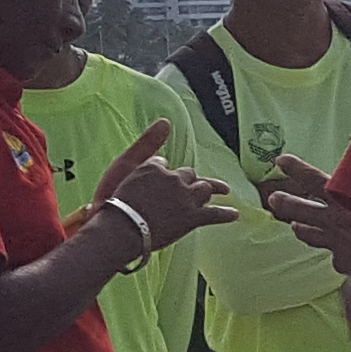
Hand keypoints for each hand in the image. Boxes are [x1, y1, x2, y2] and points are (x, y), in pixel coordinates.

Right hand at [90, 122, 231, 260]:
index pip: (165, 165)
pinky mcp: (192, 219)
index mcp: (156, 167)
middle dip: (189, 181)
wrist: (120, 230)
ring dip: (209, 190)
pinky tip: (235, 214)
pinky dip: (225, 214)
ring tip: (219, 191)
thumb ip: (146, 143)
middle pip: (188, 175)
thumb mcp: (124, 166)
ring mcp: (185, 199)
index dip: (163, 173)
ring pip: (203, 189)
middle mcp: (175, 179)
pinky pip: (214, 214)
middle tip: (190, 189)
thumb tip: (166, 121)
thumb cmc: (115, 202)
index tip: (160, 182)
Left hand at [258, 155, 350, 272]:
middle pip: (304, 210)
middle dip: (288, 204)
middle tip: (274, 199)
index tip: (281, 160)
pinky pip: (338, 260)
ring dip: (304, 230)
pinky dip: (337, 258)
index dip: (297, 169)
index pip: (313, 178)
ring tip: (295, 227)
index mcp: (343, 198)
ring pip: (314, 236)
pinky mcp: (348, 264)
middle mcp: (335, 220)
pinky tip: (337, 260)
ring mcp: (339, 244)